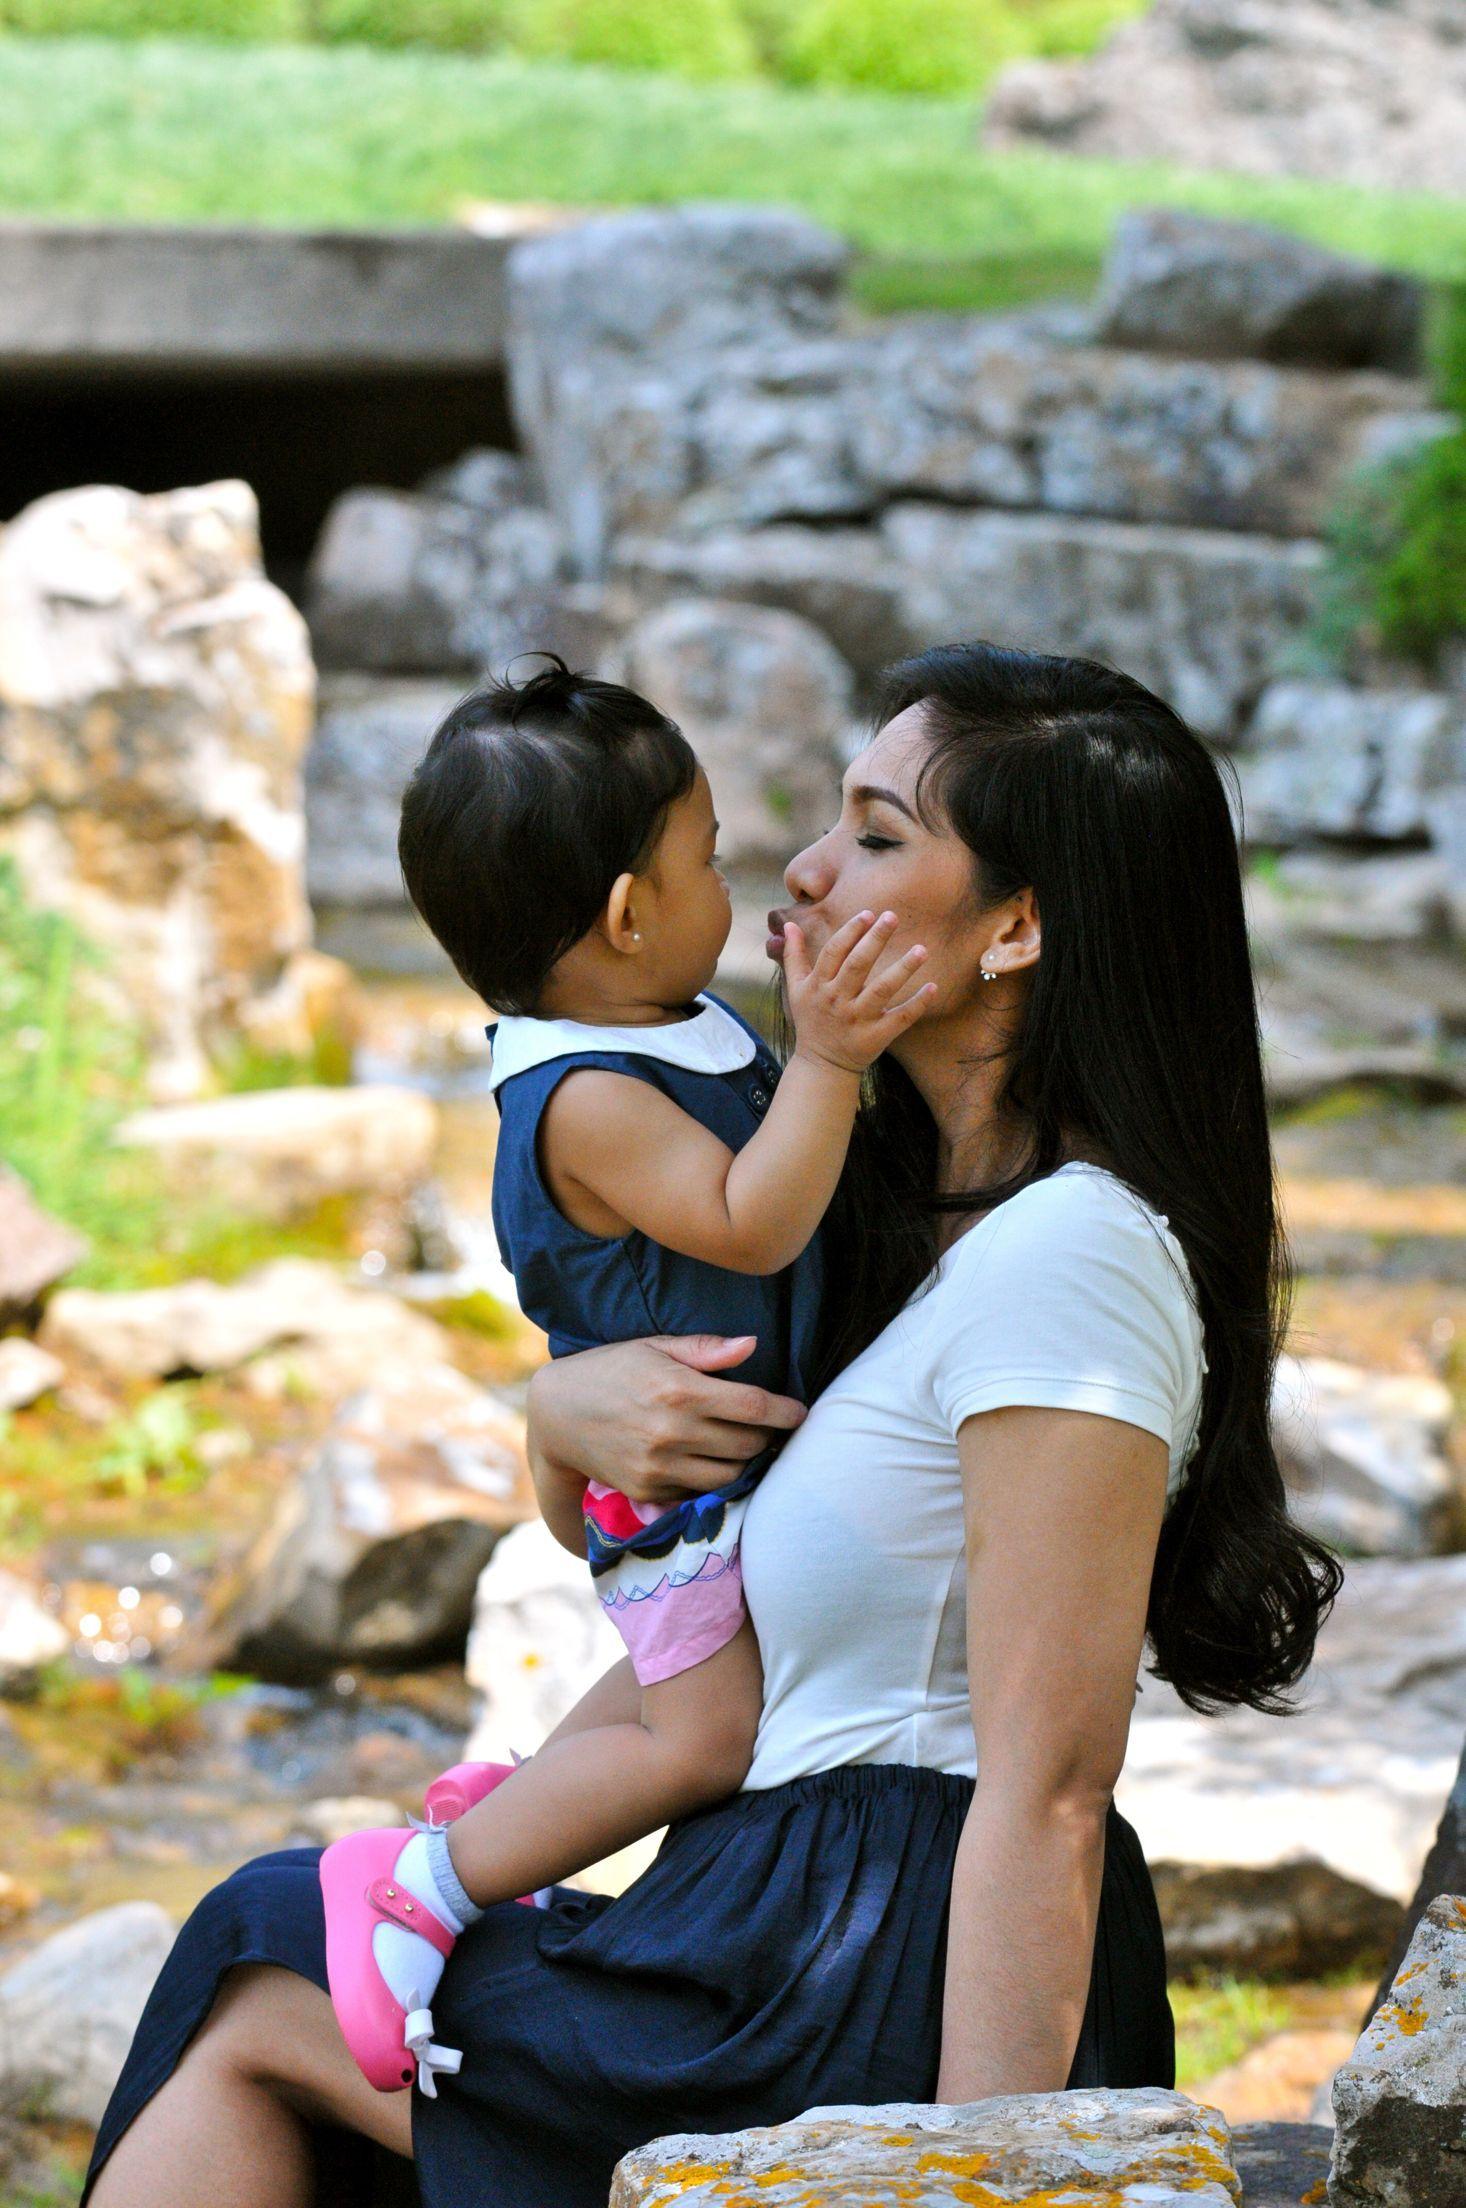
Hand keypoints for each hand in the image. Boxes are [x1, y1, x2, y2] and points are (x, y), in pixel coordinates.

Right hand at [525, 1334, 805, 1509]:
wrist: (556, 1414)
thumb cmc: (611, 1369)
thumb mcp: (654, 1346)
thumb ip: (705, 1349)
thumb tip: (752, 1345)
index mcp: (679, 1390)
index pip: (754, 1407)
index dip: (786, 1412)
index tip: (801, 1412)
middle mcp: (672, 1432)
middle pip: (748, 1444)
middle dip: (766, 1435)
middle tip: (769, 1426)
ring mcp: (659, 1466)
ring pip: (730, 1475)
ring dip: (745, 1462)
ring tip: (744, 1446)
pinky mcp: (648, 1491)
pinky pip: (699, 1493)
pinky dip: (712, 1480)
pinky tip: (711, 1462)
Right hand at [782, 909, 935, 1075]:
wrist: (821, 1065)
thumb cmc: (811, 1020)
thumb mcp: (796, 989)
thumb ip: (793, 955)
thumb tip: (789, 923)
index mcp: (818, 986)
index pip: (834, 952)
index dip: (850, 932)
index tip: (868, 914)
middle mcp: (837, 1001)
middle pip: (857, 966)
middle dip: (875, 940)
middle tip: (892, 917)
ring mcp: (858, 1020)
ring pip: (882, 990)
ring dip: (903, 969)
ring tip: (922, 949)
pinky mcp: (876, 1037)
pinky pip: (900, 1018)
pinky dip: (918, 1003)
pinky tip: (933, 986)